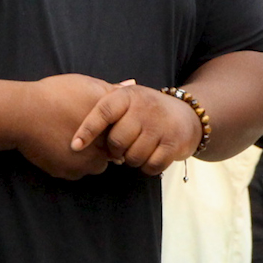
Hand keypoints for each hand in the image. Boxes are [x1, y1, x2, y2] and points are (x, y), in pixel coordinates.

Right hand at [17, 74, 116, 178]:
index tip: (99, 122)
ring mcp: (77, 169)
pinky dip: (66, 159)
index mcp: (106, 137)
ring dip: (83, 155)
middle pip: (106, 156)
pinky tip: (57, 142)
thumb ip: (112, 90)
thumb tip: (130, 85)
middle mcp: (96, 158)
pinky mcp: (60, 173)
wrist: (22, 113)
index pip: (120, 140)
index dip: (109, 130)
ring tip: (69, 134)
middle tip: (81, 127)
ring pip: (87, 164)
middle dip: (99, 146)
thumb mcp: (89, 87)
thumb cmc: (57, 96)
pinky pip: (70, 169)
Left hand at [70, 81, 201, 175]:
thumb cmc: (147, 110)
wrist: (188, 114)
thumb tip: (75, 120)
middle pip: (117, 141)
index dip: (87, 130)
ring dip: (132, 160)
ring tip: (138, 149)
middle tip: (121, 148)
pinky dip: (148, 167)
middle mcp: (144, 108)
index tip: (75, 146)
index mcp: (128, 96)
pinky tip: (151, 156)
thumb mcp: (129, 99)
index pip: (103, 112)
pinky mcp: (173, 144)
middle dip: (115, 151)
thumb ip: (106, 106)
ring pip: (133, 157)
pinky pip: (150, 166)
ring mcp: (160, 126)